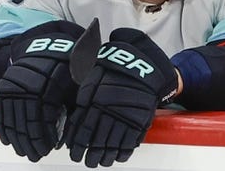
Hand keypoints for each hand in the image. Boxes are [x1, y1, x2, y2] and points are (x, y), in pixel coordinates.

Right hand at [0, 22, 85, 161]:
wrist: (43, 49)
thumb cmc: (63, 69)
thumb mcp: (75, 80)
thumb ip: (74, 103)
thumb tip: (75, 132)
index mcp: (48, 83)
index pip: (44, 117)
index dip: (45, 135)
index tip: (49, 148)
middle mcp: (28, 85)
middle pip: (27, 122)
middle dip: (31, 142)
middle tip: (36, 155)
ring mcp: (13, 87)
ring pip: (12, 120)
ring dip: (17, 140)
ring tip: (24, 152)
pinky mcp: (3, 88)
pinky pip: (0, 112)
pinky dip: (3, 128)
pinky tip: (8, 140)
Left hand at [62, 28, 178, 167]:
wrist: (151, 65)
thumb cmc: (123, 64)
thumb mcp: (101, 63)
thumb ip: (86, 80)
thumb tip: (72, 94)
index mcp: (97, 95)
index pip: (83, 125)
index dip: (77, 141)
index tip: (73, 150)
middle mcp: (110, 107)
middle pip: (96, 137)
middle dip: (90, 153)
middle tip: (86, 161)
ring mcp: (126, 115)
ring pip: (112, 142)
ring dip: (105, 155)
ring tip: (100, 162)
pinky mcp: (141, 120)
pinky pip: (130, 140)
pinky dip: (123, 151)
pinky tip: (118, 157)